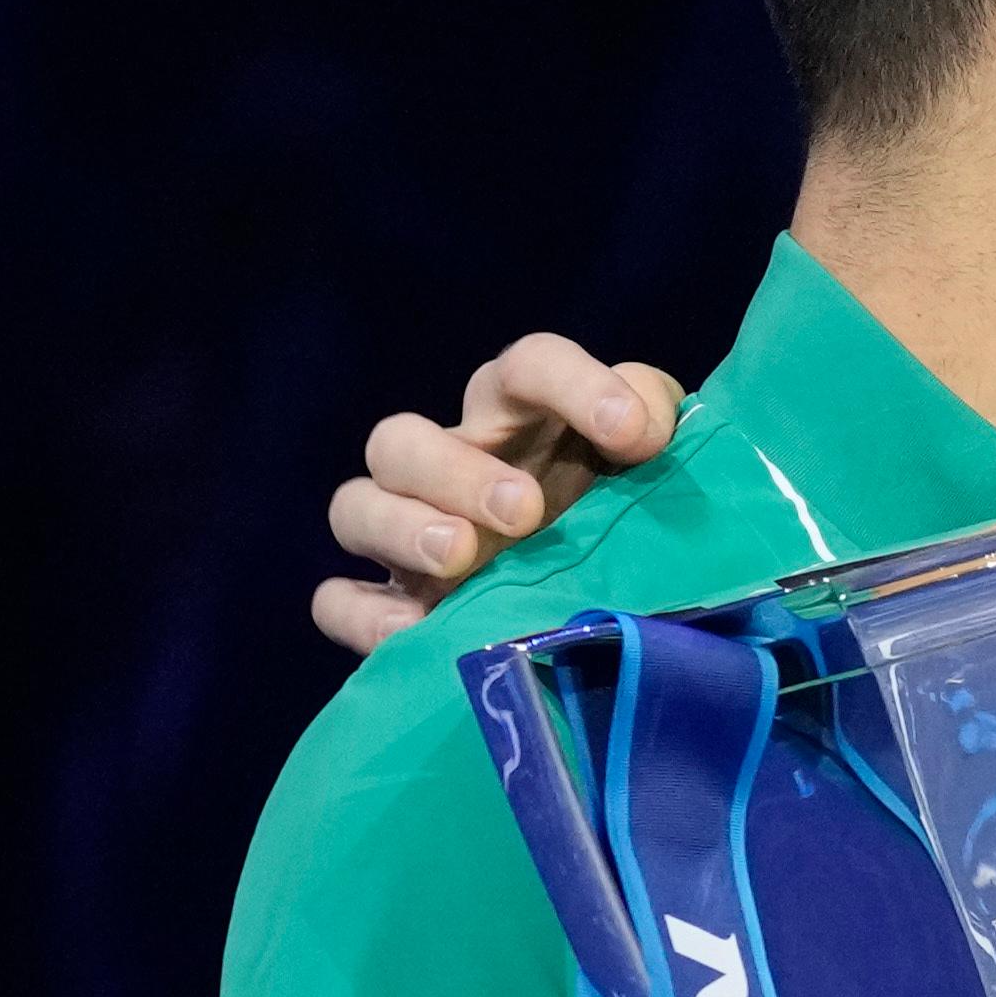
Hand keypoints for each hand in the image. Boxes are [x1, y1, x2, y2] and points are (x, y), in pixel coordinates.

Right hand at [314, 336, 679, 656]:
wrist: (610, 624)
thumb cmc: (628, 523)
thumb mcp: (655, 471)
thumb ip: (656, 425)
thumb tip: (652, 426)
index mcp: (522, 418)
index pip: (528, 366)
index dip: (574, 384)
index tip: (632, 436)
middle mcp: (451, 466)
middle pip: (403, 437)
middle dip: (459, 470)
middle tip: (525, 513)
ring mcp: (409, 537)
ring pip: (355, 504)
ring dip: (401, 526)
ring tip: (461, 556)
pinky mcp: (393, 605)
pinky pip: (339, 600)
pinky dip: (365, 614)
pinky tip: (414, 630)